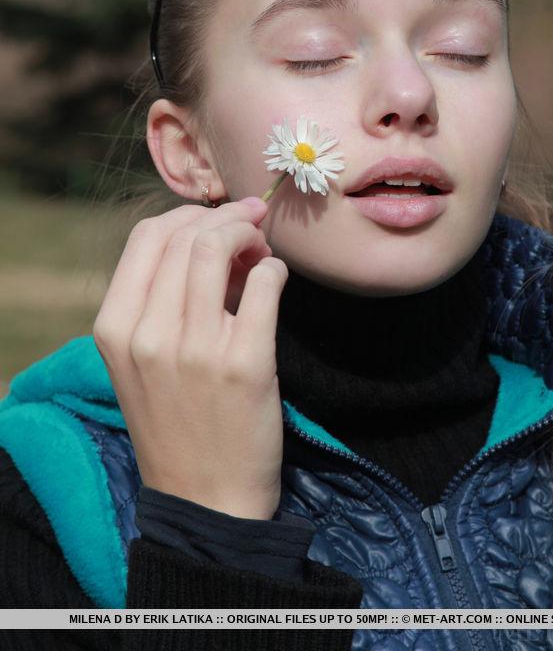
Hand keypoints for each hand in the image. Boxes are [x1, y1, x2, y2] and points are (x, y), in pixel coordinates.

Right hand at [92, 197, 287, 520]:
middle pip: (186, 236)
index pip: (146, 237)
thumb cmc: (176, 423)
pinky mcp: (246, 363)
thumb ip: (162, 301)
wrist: (206, 500)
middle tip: (252, 224)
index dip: (186, 215)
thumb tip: (211, 240)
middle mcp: (149, 335)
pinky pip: (264, 283)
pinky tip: (274, 279)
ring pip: (219, 249)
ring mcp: (196, 349)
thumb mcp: (142, 363)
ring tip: (262, 251)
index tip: (215, 219)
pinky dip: (274, 269)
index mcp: (115, 330)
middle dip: (227, 218)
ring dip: (250, 236)